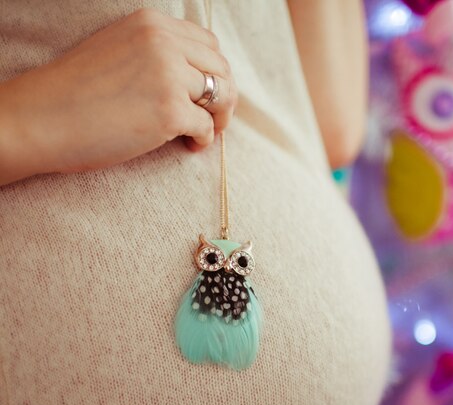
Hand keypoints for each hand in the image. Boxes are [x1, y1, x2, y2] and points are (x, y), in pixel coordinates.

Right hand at [0, 8, 236, 180]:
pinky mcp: (170, 110)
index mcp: (151, 24)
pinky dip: (205, 140)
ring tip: (202, 133)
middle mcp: (163, 42)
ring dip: (219, 118)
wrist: (42, 119)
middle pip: (222, 69)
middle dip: (225, 96)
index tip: (208, 94)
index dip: (215, 73)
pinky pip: (207, 127)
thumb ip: (154, 53)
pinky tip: (190, 145)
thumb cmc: (75, 92)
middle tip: (214, 119)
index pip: (208, 45)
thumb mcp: (117, 50)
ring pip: (222, 95)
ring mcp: (168, 75)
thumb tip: (195, 77)